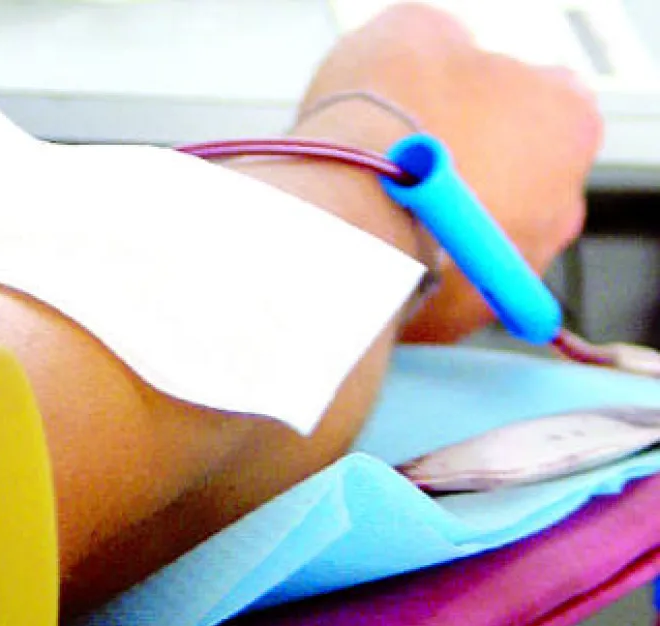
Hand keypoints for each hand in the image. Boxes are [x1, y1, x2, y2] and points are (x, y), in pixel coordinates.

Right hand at [296, 3, 601, 341]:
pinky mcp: (460, 323)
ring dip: (432, 227)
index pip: (532, 100)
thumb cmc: (378, 134)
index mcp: (564, 121)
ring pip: (470, 241)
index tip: (430, 105)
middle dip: (461, 172)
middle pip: (511, 178)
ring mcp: (509, 270)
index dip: (472, 100)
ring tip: (370, 208)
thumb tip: (428, 66)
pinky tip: (362, 250)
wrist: (328, 225)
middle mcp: (555, 205)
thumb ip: (443, 49)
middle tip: (398, 160)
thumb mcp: (412, 34)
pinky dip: (405, 273)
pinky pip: (434, 290)